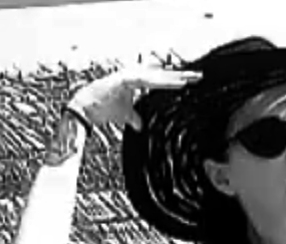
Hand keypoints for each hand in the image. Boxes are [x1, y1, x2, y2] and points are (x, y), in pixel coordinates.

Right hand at [69, 63, 201, 133]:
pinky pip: (148, 81)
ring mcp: (130, 75)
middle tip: (199, 76)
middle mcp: (135, 75)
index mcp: (137, 80)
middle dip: (180, 75)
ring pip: (157, 76)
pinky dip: (162, 82)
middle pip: (162, 75)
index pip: (160, 80)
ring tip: (191, 80)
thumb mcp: (124, 115)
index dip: (175, 81)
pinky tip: (176, 83)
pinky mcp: (125, 79)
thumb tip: (141, 126)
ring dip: (174, 77)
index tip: (191, 82)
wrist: (86, 108)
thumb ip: (134, 118)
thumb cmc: (104, 108)